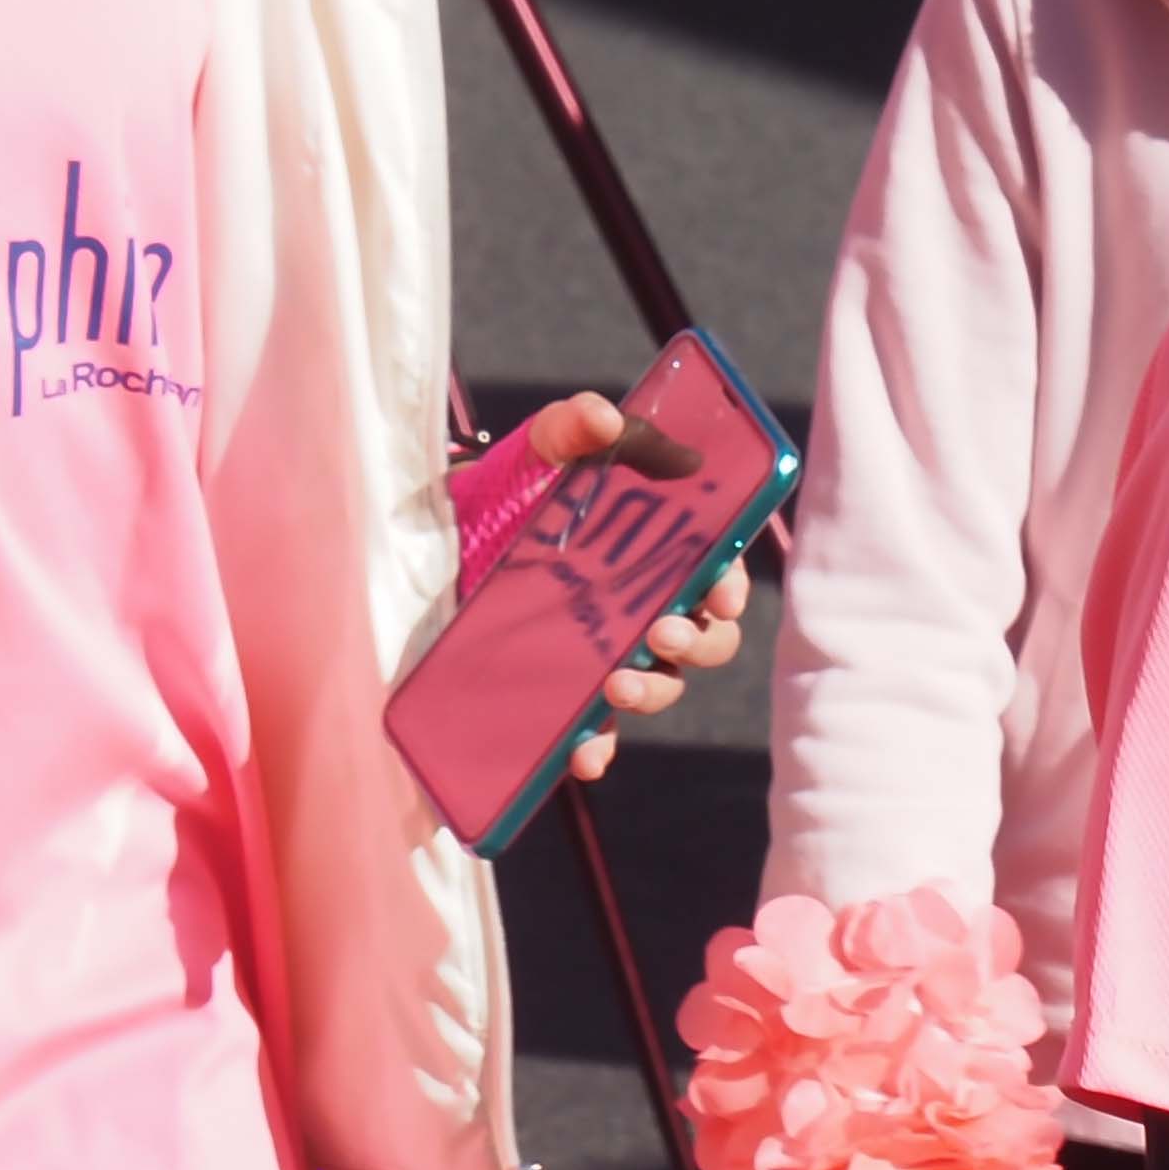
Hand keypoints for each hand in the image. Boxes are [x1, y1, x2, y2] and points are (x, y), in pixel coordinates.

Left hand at [505, 384, 754, 782]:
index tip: (721, 594)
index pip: (718, 570)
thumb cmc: (505, 493)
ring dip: (652, 693)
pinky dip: (596, 749)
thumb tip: (604, 416)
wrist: (436, 545)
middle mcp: (643, 606)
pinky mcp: (565, 691)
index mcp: (655, 549)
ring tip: (617, 684)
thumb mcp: (534, 453)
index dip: (731, 585)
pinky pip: (595, 733)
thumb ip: (569, 427)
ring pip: (660, 686)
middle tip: (661, 632)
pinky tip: (582, 754)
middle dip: (696, 642)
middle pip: (704, 638)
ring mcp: (607, 654)